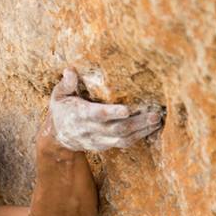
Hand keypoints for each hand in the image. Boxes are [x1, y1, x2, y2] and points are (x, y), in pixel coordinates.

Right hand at [43, 68, 164, 151]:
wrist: (58, 137)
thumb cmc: (61, 110)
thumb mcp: (58, 95)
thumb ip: (66, 84)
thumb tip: (70, 70)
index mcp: (79, 115)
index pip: (97, 115)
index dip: (112, 113)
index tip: (127, 109)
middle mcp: (90, 130)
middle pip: (116, 129)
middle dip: (137, 123)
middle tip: (154, 115)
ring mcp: (98, 140)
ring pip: (123, 139)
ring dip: (142, 131)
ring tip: (157, 121)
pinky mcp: (104, 146)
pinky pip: (123, 143)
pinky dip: (139, 137)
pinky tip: (151, 128)